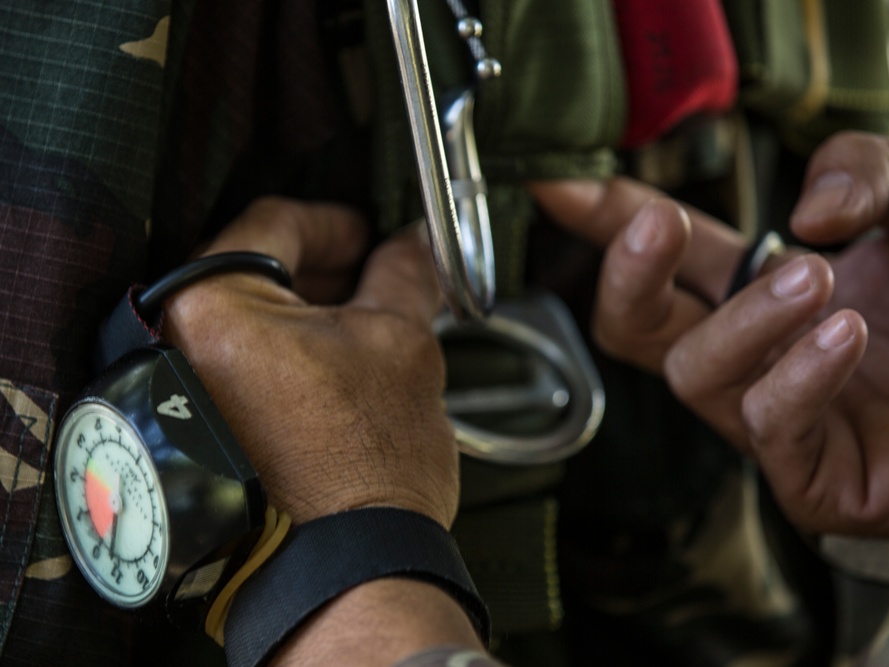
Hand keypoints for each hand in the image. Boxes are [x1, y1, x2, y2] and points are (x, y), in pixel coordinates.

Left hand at [161, 197, 456, 526]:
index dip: (337, 223)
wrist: (348, 566)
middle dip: (327, 272)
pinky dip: (286, 358)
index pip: (276, 222)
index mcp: (210, 306)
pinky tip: (334, 370)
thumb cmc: (364, 468)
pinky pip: (239, 367)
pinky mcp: (192, 432)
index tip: (367, 234)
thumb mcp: (400, 344)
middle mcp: (173, 347)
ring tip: (365, 332)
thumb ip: (403, 273)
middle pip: (255, 272)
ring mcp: (179, 395)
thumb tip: (409, 245)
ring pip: (249, 323)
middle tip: (378, 280)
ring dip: (309, 317)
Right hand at [533, 133, 888, 539]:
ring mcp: (775, 416)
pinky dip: (799, 377)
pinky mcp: (812, 475)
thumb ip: (861, 168)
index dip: (605, 217)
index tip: (555, 185)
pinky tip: (848, 338)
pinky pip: (768, 426)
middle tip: (655, 229)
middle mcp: (754, 353)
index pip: (665, 251)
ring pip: (694, 374)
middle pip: (636, 327)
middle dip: (627, 276)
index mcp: (763, 285)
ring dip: (744, 320)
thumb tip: (797, 217)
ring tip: (816, 280)